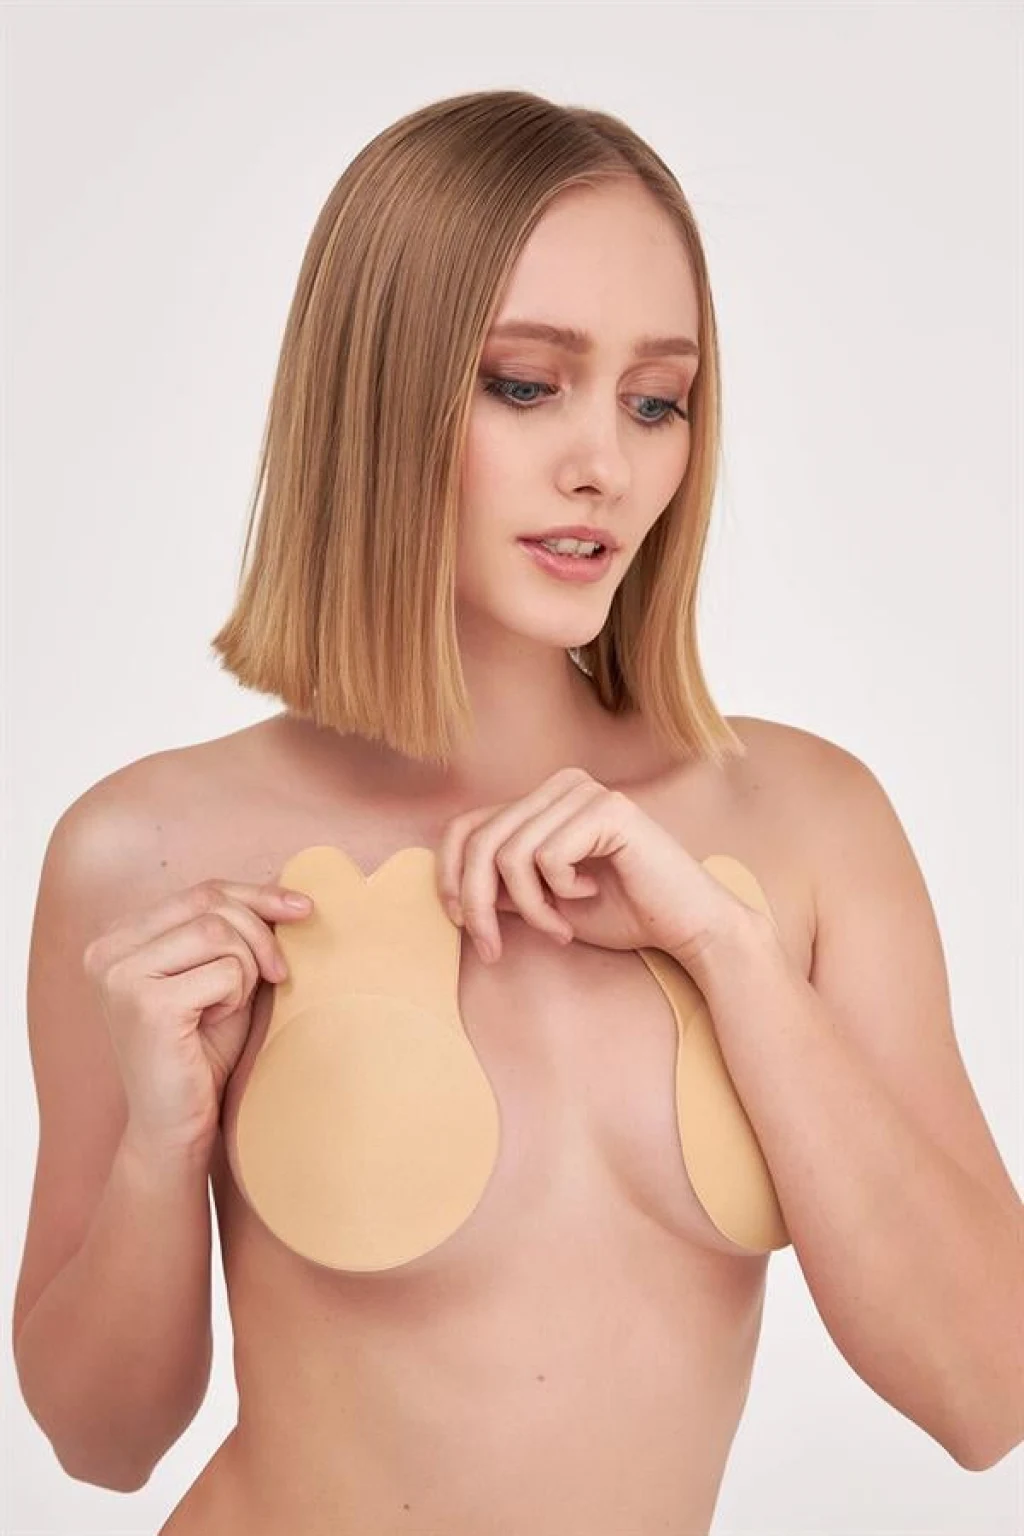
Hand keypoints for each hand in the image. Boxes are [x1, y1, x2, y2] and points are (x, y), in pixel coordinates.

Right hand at [84, 879, 314, 1156]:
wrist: (175, 1128)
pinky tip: (215, 1023)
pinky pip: (223, 971)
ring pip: (219, 932)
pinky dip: (236, 996)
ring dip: (245, 970)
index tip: (304, 907)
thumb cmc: (203, 1052)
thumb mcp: (221, 977)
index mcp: (120, 937)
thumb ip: (236, 932)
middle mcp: (108, 951)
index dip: (258, 894)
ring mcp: (120, 976)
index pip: (201, 891)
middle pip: (211, 903)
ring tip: (229, 1007)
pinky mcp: (145, 1004)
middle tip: (279, 975)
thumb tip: (286, 886)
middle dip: (261, 935)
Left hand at [435, 766, 764, 971]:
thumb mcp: (543, 902)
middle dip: (478, 905)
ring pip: (510, 854)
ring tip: (558, 929)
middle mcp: (561, 785)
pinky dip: (558, 893)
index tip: (462, 925)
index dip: (449, 877)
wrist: (689, 926)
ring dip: (529, 908)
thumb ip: (503, 887)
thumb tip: (451, 888)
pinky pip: (546, 857)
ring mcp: (585, 792)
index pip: (465, 826)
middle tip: (495, 949)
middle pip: (481, 841)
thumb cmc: (622, 913)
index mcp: (543, 799)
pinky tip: (589, 895)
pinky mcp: (608, 810)